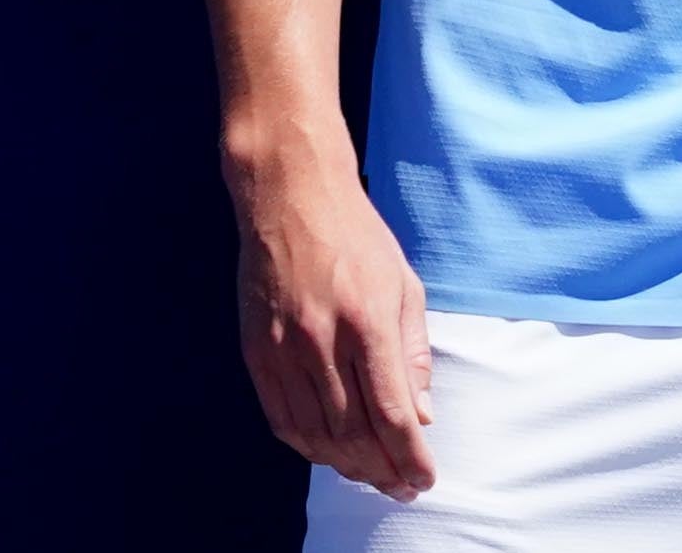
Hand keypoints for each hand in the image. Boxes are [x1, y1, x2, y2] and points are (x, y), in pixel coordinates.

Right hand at [231, 144, 438, 501]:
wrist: (291, 196)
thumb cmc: (357, 236)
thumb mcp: (404, 284)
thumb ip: (413, 353)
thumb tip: (421, 416)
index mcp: (368, 320)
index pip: (391, 412)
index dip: (409, 456)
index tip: (424, 479)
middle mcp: (322, 340)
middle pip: (353, 433)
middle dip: (382, 470)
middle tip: (401, 485)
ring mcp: (284, 348)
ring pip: (316, 434)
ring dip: (347, 465)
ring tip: (371, 474)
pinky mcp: (257, 350)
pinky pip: (281, 418)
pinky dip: (307, 446)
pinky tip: (329, 452)